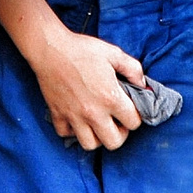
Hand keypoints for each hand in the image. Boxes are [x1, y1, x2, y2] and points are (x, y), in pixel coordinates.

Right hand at [29, 29, 144, 150]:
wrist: (51, 48)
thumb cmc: (82, 49)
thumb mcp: (114, 53)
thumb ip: (133, 69)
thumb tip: (142, 84)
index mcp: (110, 97)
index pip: (133, 123)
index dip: (135, 117)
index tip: (129, 109)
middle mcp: (93, 112)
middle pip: (114, 142)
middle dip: (120, 133)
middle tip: (117, 120)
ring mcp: (74, 116)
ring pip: (90, 144)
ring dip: (97, 136)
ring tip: (98, 123)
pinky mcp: (58, 115)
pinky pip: (66, 134)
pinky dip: (72, 130)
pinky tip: (77, 118)